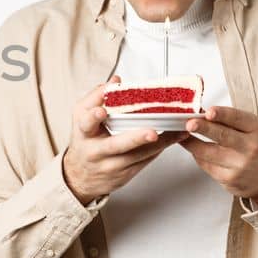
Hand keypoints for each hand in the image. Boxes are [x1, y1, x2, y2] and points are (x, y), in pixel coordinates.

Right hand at [61, 75, 188, 203]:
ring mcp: (111, 165)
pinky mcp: (124, 174)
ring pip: (138, 155)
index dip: (93, 116)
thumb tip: (116, 80)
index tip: (102, 110)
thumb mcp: (82, 119)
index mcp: (84, 133)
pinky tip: (172, 139)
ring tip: (176, 132)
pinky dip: (160, 148)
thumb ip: (96, 97)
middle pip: (115, 145)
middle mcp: (96, 151)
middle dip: (135, 138)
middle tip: (152, 132)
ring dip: (159, 143)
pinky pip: (145, 160)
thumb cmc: (85, 142)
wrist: (82, 176)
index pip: (86, 123)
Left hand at [179, 106, 257, 203]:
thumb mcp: (249, 129)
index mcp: (254, 129)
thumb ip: (228, 121)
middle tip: (189, 123)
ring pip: (208, 153)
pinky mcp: (228, 179)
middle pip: (223, 136)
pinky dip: (198, 156)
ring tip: (180, 134)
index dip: (223, 115)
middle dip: (204, 128)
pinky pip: (206, 164)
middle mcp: (249, 147)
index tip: (209, 112)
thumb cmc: (254, 147)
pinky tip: (195, 150)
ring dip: (191, 143)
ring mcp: (239, 165)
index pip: (238, 119)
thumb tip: (200, 113)